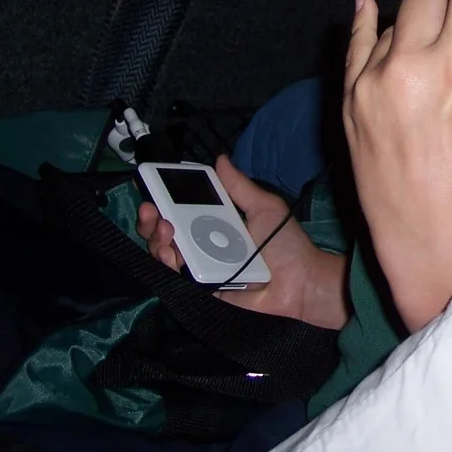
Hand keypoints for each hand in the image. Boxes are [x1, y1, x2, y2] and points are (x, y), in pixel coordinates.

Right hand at [136, 155, 348, 329]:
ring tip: (164, 228)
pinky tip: (168, 252)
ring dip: (156, 239)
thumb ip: (239, 186)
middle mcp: (202, 247)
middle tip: (151, 209)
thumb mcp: (263, 207)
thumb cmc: (286, 244)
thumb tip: (220, 159)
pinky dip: (167, 265)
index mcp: (215, 225)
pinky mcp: (201, 291)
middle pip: (165, 234)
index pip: (180, 212)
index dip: (164, 201)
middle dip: (151, 220)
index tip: (154, 189)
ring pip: (164, 255)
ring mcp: (200, 270)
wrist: (301, 282)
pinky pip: (176, 280)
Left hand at [343, 0, 451, 331]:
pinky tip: (377, 29)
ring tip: (424, 83)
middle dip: (447, 8)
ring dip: (413, 32)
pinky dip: (374, 34)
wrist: (433, 249)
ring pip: (395, 18)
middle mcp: (410, 68)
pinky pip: (359, 41)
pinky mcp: (345, 101)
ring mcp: (370, 84)